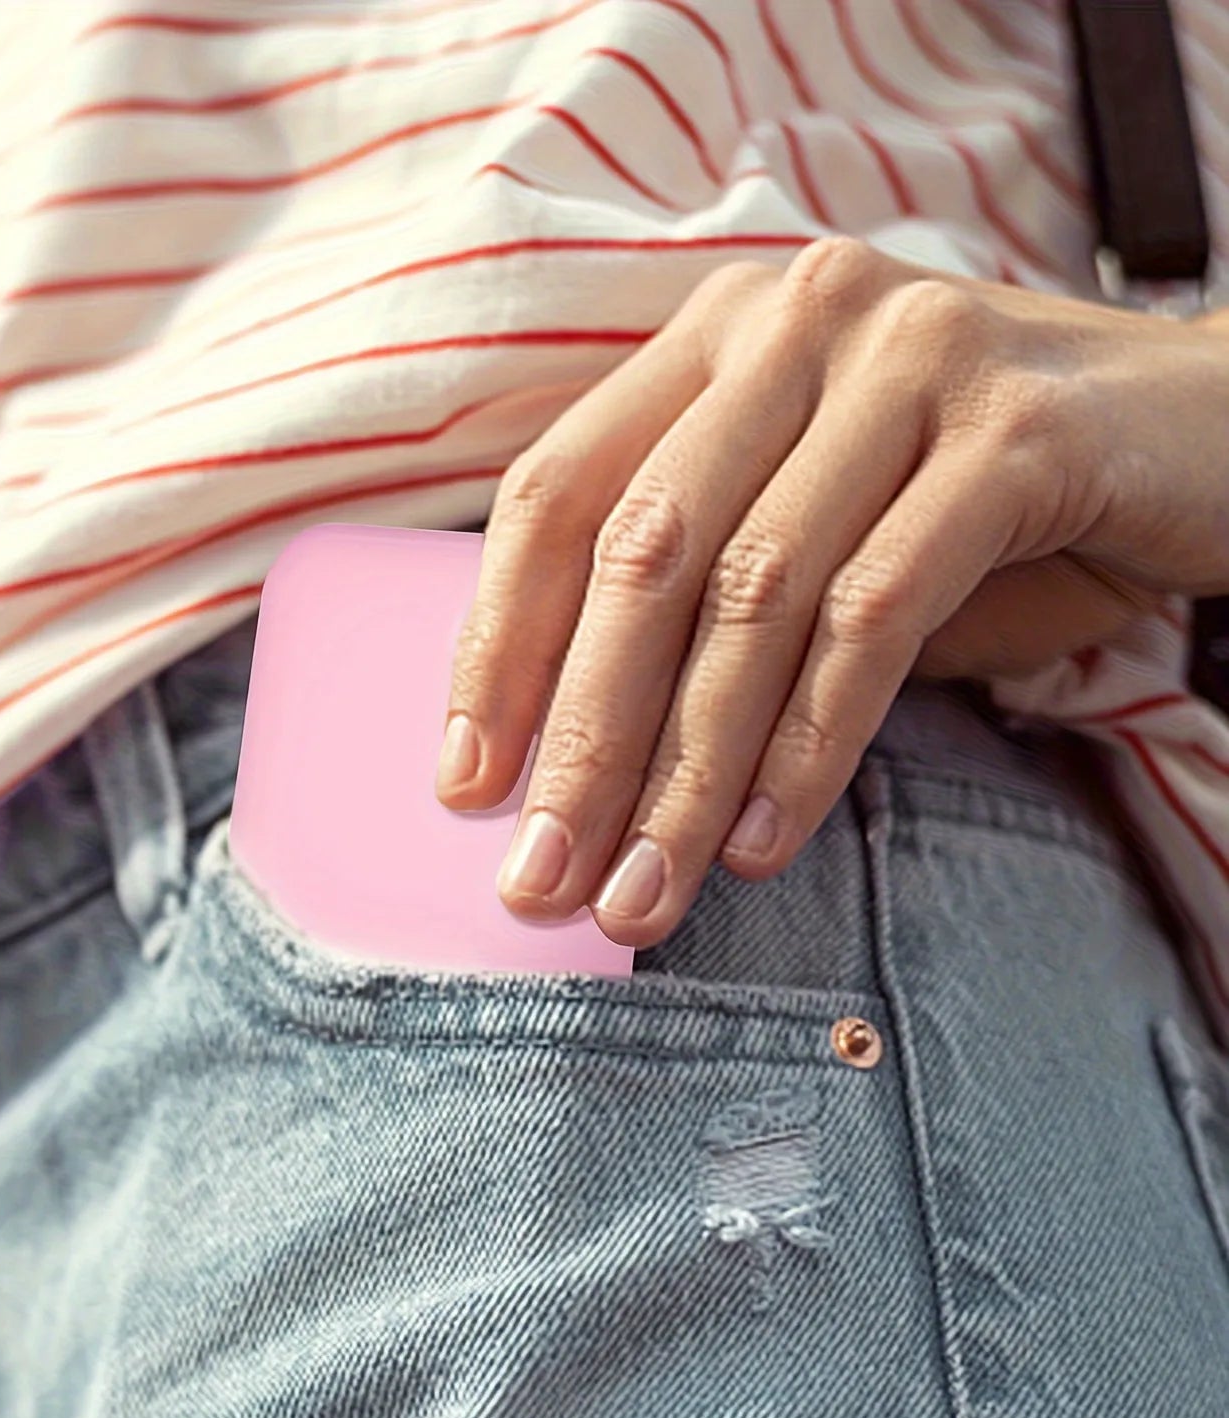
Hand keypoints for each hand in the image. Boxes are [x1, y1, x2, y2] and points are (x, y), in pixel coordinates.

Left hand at [434, 237, 1228, 948]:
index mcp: (718, 336)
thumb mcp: (812, 521)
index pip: (560, 494)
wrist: (1204, 435)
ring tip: (643, 893)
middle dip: (581, 738)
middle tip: (540, 875)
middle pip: (642, 555)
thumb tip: (573, 759)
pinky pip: (874, 617)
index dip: (497, 645)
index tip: (466, 782)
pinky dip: (807, 745)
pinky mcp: (1013, 432)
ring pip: (752, 598)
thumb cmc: (976, 498)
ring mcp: (907, 361)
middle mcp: (796, 322)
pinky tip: (763, 842)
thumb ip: (704, 598)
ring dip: (686, 773)